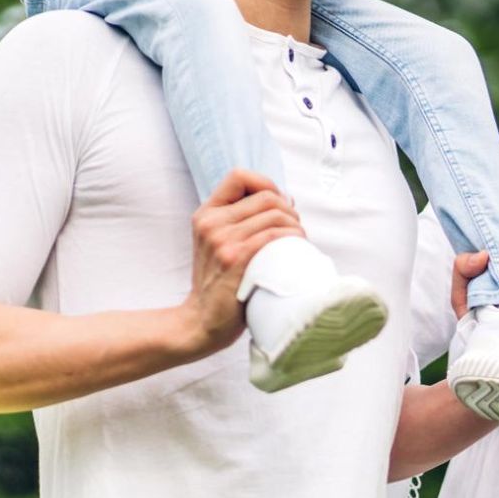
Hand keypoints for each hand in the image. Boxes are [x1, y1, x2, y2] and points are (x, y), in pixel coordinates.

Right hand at [182, 169, 304, 355]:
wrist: (200, 321)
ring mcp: (221, 241)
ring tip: (298, 238)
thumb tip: (285, 199)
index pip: (239, 176)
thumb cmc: (218, 284)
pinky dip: (291, 236)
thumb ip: (241, 221)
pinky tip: (296, 245)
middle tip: (294, 226)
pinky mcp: (235, 259)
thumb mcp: (217, 244)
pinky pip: (272, 235)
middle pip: (264, 196)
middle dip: (288, 208)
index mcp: (206, 214)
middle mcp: (211, 223)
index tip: (277, 203)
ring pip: (273, 214)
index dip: (265, 183)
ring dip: (295, 224)